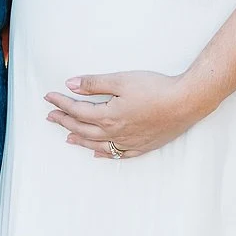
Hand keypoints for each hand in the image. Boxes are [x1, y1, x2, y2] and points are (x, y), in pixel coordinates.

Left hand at [46, 69, 203, 158]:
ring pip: (97, 144)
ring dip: (80, 140)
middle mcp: (115, 133)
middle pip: (83, 129)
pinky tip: (98, 154)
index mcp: (107, 116)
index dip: (61, 103)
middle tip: (51, 117)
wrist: (186, 102)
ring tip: (67, 138)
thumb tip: (70, 85)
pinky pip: (118, 155)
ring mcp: (129, 142)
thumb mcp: (121, 80)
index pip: (76, 110)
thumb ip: (94, 84)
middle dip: (64, 122)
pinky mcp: (143, 146)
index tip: (49, 97)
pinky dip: (105, 154)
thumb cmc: (155, 88)